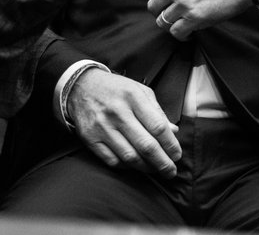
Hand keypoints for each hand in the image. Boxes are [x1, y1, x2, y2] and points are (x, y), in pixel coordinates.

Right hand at [67, 67, 181, 177]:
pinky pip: (113, 161)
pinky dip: (127, 167)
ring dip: (146, 168)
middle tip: (171, 171)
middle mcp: (117, 112)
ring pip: (130, 157)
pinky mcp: (90, 139)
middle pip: (146, 145)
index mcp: (133, 97)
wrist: (81, 87)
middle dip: (162, 163)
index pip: (158, 126)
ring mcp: (102, 127)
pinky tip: (135, 165)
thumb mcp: (139, 91)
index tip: (177, 155)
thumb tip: (173, 132)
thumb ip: (157, 111)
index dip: (171, 145)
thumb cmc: (116, 90)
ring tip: (155, 170)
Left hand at [147, 0, 251, 40]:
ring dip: (172, 25)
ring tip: (183, 26)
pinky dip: (181, 36)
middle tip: (173, 18)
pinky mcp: (194, 18)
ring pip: (163, 21)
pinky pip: (176, 32)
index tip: (174, 5)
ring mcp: (183, 2)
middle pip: (155, 7)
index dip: (166, 0)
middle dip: (162, 13)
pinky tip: (189, 35)